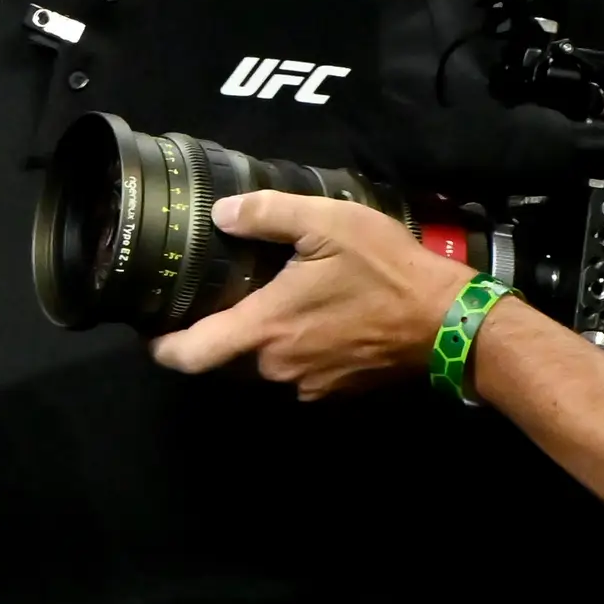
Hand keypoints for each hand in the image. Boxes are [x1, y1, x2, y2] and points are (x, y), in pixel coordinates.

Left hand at [148, 191, 469, 397]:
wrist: (452, 322)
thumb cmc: (388, 270)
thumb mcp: (329, 223)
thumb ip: (268, 214)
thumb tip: (221, 213)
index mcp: (263, 329)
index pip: (187, 356)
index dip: (160, 347)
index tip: (151, 330)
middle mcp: (276, 367)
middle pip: (224, 358)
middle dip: (220, 332)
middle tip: (223, 298)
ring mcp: (306, 384)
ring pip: (263, 366)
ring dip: (262, 340)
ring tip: (273, 303)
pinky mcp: (335, 390)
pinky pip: (298, 372)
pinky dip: (297, 349)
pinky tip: (315, 319)